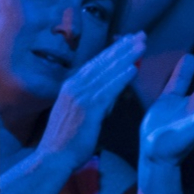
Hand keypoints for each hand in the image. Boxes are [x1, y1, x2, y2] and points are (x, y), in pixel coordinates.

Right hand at [36, 32, 144, 167]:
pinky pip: (107, 90)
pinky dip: (120, 78)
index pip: (96, 63)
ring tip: (141, 45)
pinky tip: (133, 69)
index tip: (129, 40)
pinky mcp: (87, 108)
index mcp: (72, 85)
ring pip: (107, 71)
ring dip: (126, 57)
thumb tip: (113, 92)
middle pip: (103, 62)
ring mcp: (80, 96)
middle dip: (123, 47)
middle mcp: (75, 85)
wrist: (52, 158)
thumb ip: (96, 100)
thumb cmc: (67, 140)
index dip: (114, 50)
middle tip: (141, 35)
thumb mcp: (79, 114)